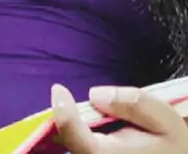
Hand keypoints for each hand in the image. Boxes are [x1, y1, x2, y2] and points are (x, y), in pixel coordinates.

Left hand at [52, 83, 187, 153]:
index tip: (59, 89)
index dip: (63, 112)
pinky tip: (110, 131)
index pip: (76, 138)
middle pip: (71, 137)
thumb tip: (94, 96)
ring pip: (74, 142)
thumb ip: (132, 103)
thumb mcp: (164, 119)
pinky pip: (80, 146)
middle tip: (102, 109)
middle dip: (76, 117)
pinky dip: (84, 133)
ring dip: (82, 126)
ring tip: (117, 125)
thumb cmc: (174, 144)